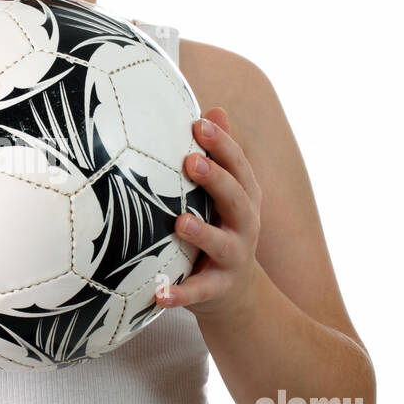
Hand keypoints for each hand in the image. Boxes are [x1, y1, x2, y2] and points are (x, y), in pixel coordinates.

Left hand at [156, 108, 261, 319]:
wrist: (236, 294)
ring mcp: (233, 258)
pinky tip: (159, 294)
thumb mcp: (225, 194)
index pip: (239, 165)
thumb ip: (220, 157)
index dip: (222, 144)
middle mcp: (244, 224)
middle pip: (237, 198)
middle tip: (191, 161)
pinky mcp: (217, 289)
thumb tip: (213, 110)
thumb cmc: (220, 229)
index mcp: (244, 196)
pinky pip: (199, 292)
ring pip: (222, 244)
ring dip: (202, 233)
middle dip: (216, 179)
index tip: (200, 123)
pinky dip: (181, 294)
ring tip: (180, 222)